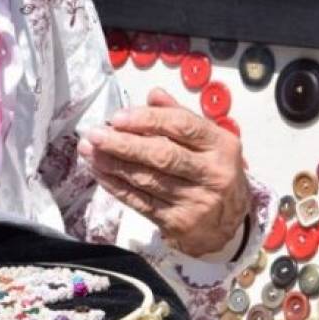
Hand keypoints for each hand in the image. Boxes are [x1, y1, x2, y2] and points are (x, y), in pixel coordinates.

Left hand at [77, 88, 250, 257]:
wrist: (229, 225)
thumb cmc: (212, 171)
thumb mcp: (208, 140)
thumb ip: (180, 116)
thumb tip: (154, 94)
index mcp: (221, 145)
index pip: (183, 126)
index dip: (148, 119)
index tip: (118, 117)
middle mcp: (212, 173)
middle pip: (163, 155)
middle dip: (124, 143)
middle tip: (95, 133)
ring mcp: (195, 201)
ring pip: (147, 179)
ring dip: (112, 163)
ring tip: (88, 149)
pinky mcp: (177, 222)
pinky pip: (139, 201)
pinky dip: (115, 185)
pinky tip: (98, 171)